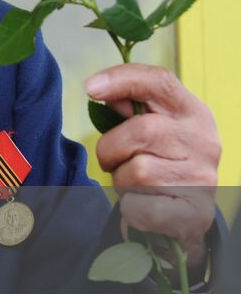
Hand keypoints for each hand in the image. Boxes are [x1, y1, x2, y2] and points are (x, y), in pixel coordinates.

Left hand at [89, 64, 218, 263]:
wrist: (185, 214)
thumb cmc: (158, 161)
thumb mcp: (151, 127)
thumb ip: (128, 106)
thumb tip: (99, 89)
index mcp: (192, 112)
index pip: (159, 81)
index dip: (121, 79)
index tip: (89, 88)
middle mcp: (204, 141)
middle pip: (141, 130)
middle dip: (111, 147)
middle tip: (112, 160)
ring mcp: (202, 178)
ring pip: (137, 172)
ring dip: (121, 180)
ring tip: (135, 183)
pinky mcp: (194, 212)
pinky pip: (139, 205)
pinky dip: (130, 206)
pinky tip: (143, 203)